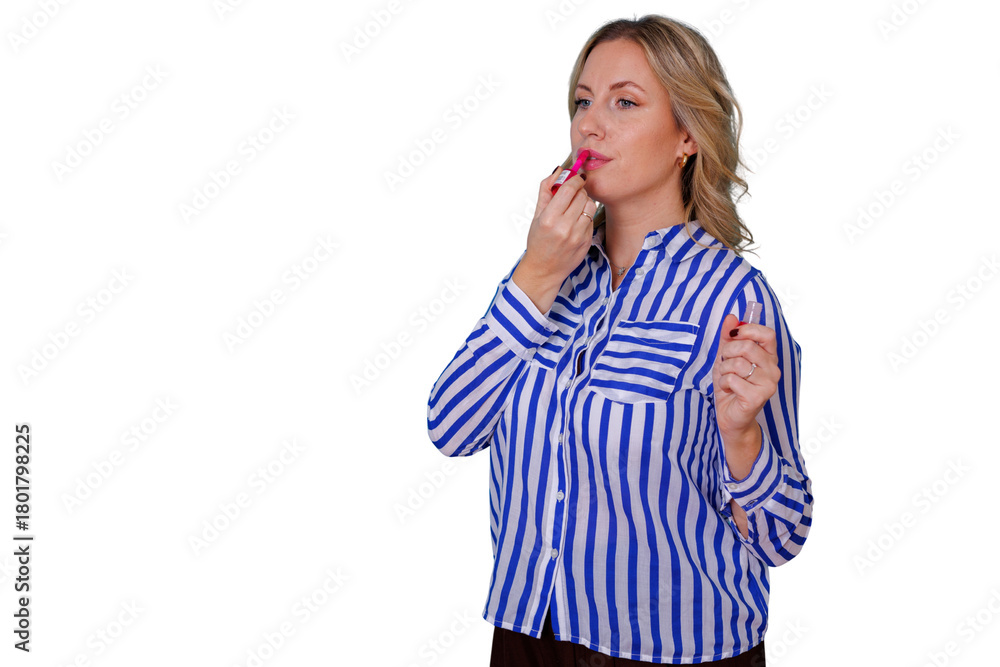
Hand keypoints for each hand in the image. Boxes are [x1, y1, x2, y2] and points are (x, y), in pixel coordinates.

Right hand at [519, 166, 596, 283]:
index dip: (575, 179)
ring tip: (575, 208)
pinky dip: (585, 217)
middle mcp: (564, 228)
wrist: (544, 270)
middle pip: (582, 196)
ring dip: (584, 203)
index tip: (577, 177)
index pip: (569, 189)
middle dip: (579, 190)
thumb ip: (546, 190)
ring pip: (590, 207)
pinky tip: (576, 222)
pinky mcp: (586, 242)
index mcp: (549, 219)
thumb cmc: (538, 241)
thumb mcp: (536, 215)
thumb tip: (558, 170)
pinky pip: (591, 220)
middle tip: (574, 193)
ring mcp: (577, 236)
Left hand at [713, 313, 780, 439]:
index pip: (767, 334)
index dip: (748, 330)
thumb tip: (731, 317)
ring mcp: (768, 384)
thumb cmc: (730, 385)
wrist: (730, 415)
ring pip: (738, 363)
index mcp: (769, 357)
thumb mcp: (726, 357)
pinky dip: (723, 383)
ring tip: (727, 379)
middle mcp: (773, 369)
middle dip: (728, 353)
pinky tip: (728, 390)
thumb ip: (728, 337)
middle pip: (747, 347)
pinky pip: (733, 379)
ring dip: (724, 370)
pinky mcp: (758, 397)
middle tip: (725, 364)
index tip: (733, 336)